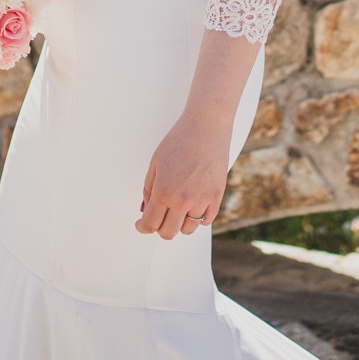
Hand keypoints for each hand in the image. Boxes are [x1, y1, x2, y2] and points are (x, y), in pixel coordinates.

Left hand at [136, 115, 226, 238]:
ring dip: (179, 222)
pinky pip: (206, 221)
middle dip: (159, 227)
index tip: (141, 224)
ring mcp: (202, 200)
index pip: (150, 224)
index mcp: (163, 192)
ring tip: (178, 208)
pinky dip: (198, 217)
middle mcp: (182, 201)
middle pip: (168, 233)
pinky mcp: (217, 197)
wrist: (206, 126)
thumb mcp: (155, 163)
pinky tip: (193, 205)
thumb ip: (149, 189)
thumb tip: (146, 210)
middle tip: (159, 216)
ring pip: (187, 229)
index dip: (142, 227)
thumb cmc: (179, 141)